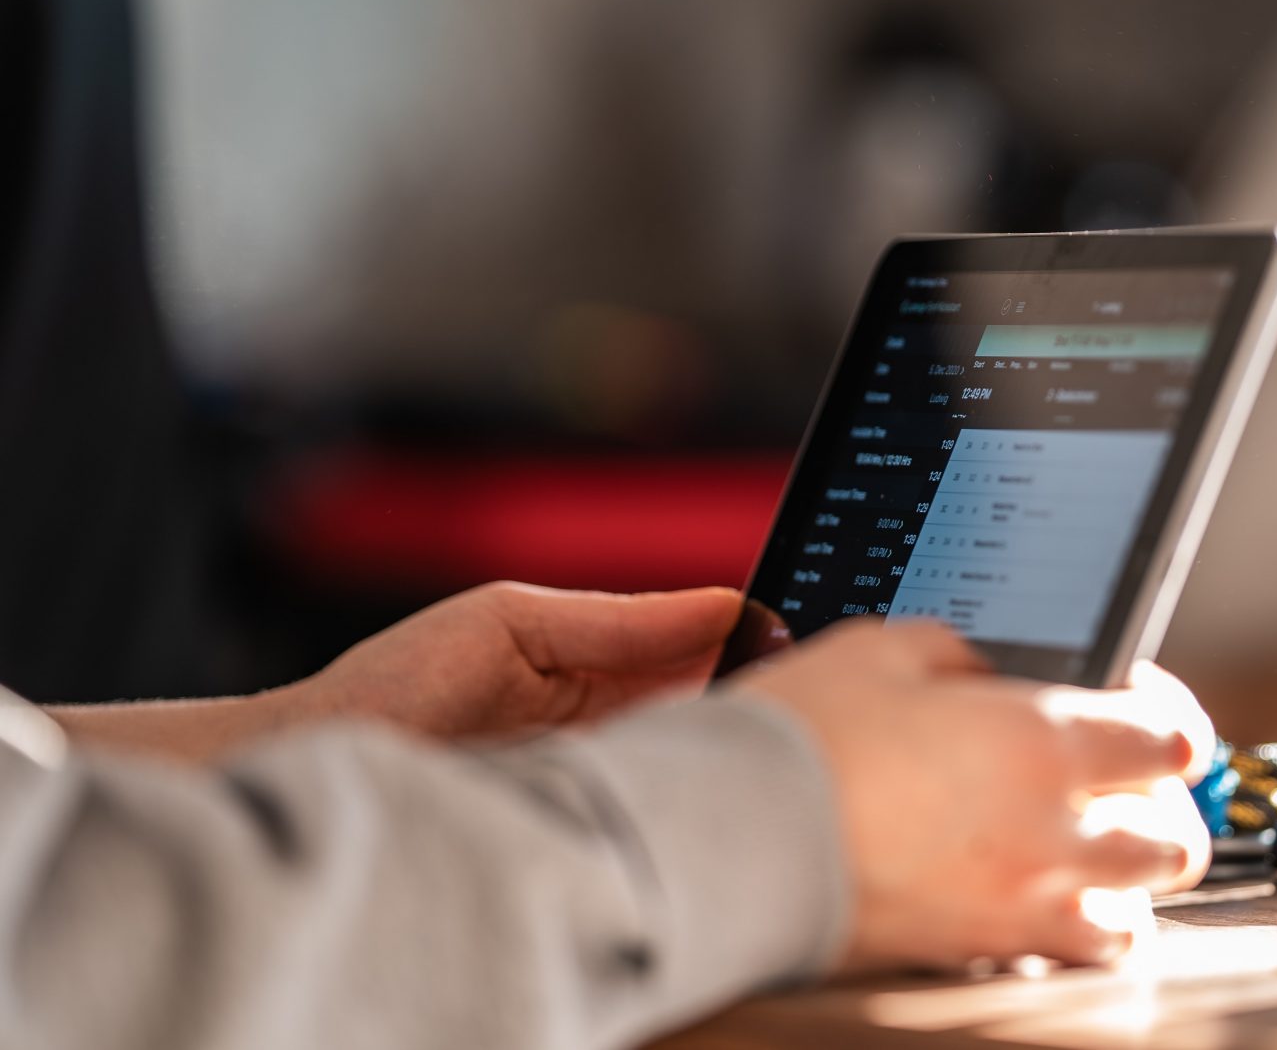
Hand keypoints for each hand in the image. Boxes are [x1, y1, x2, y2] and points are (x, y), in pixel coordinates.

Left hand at [49, 582, 745, 762]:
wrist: (313, 762)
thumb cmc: (395, 687)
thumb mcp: (515, 624)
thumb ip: (624, 621)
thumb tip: (731, 604)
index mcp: (609, 669)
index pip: (712, 651)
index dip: (760, 642)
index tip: (798, 635)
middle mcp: (614, 733)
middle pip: (716, 713)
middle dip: (758, 698)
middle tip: (793, 686)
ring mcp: (600, 786)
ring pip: (692, 769)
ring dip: (722, 751)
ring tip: (756, 728)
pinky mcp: (582, 837)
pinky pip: (651, 820)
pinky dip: (677, 801)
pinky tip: (696, 783)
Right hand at [736, 620, 1213, 970]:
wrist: (732, 837)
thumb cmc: (800, 736)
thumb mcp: (884, 647)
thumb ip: (963, 655)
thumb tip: (991, 672)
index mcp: (1041, 737)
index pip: (1170, 737)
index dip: (1169, 720)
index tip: (1146, 710)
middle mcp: (1052, 828)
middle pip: (1175, 834)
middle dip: (1164, 805)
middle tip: (1127, 783)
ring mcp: (1022, 901)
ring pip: (1140, 907)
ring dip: (1130, 875)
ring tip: (1093, 849)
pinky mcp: (980, 951)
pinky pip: (1075, 953)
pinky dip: (1081, 930)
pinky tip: (1046, 900)